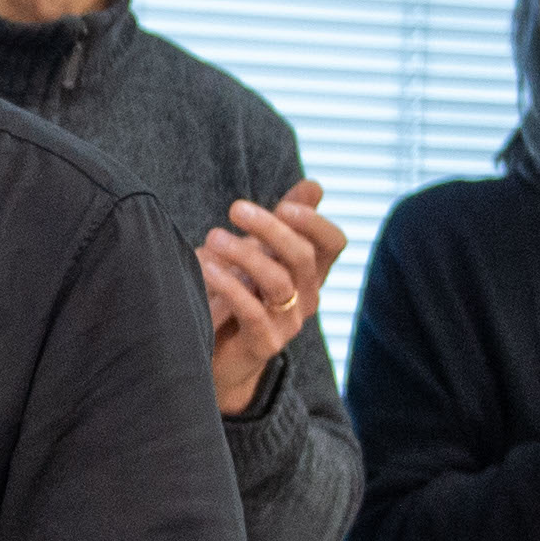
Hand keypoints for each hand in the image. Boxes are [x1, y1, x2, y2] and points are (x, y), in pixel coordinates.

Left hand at [195, 179, 343, 415]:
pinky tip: (206, 267)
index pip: (333, 243)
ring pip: (277, 281)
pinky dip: (228, 285)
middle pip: (303, 256)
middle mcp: (307, 296)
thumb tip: (314, 184)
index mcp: (310, 272)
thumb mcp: (262, 253)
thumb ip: (285, 221)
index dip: (316, 223)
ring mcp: (289, 323)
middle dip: (271, 229)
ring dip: (244, 254)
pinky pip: (252, 311)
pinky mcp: (265, 343)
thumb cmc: (240, 295)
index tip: (286, 205)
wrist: (220, 356)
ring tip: (213, 237)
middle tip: (235, 208)